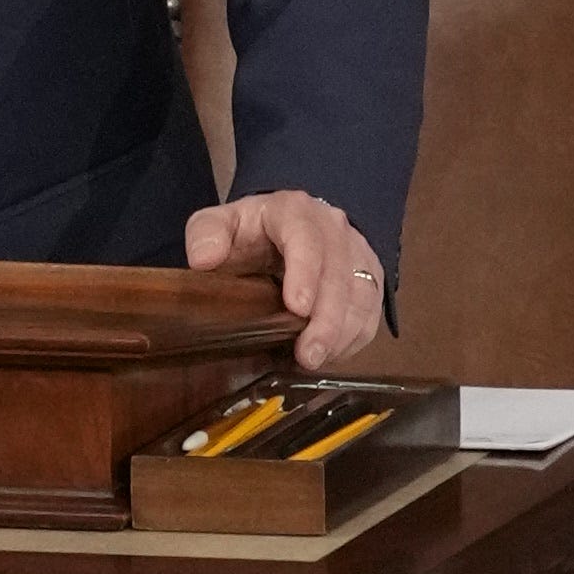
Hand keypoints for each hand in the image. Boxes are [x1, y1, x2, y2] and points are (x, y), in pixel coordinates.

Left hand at [184, 190, 385, 374]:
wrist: (287, 228)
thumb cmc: (252, 233)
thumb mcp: (221, 223)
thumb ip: (206, 234)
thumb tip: (203, 260)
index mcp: (293, 211)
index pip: (305, 236)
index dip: (305, 271)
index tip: (297, 307)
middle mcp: (332, 227)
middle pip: (338, 273)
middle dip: (326, 318)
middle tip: (308, 355)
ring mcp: (356, 252)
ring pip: (361, 294)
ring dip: (342, 333)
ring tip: (315, 361)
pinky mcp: (369, 277)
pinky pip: (371, 312)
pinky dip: (354, 338)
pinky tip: (330, 355)